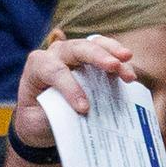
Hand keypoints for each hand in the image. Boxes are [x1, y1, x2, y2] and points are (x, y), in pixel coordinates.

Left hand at [10, 34, 134, 149]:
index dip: (71, 88)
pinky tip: (129, 65)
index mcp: (37, 66)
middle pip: (76, 49)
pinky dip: (117, 55)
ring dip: (112, 51)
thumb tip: (79, 116)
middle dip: (97, 57)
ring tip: (127, 60)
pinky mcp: (90, 57)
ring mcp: (73, 52)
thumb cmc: (37, 118)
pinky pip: (104, 49)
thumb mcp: (36, 122)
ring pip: (93, 44)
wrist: (39, 116)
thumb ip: (54, 116)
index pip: (54, 71)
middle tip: (114, 66)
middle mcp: (55, 54)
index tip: (84, 109)